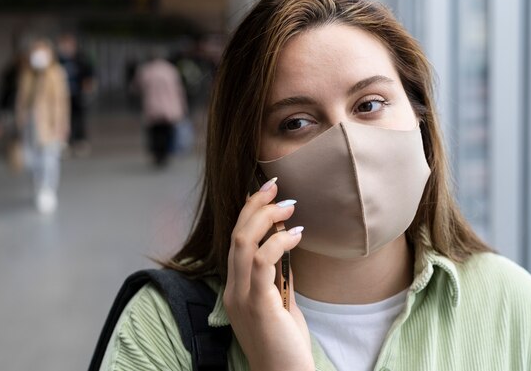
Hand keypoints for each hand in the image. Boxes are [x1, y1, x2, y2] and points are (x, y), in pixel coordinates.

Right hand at [223, 179, 313, 370]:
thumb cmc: (285, 344)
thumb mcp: (280, 303)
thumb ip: (278, 276)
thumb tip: (286, 246)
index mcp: (235, 288)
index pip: (235, 241)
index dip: (248, 213)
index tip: (266, 193)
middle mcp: (232, 290)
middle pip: (236, 235)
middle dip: (255, 206)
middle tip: (275, 186)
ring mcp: (241, 297)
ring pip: (243, 242)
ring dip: (266, 218)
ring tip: (289, 205)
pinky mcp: (257, 304)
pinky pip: (262, 262)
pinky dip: (279, 242)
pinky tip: (298, 234)